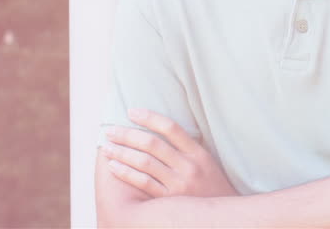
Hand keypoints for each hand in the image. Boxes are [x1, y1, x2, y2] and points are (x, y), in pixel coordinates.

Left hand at [102, 108, 238, 198]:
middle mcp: (188, 167)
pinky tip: (113, 167)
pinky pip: (143, 184)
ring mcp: (178, 185)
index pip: (171, 128)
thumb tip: (159, 129)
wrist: (222, 218)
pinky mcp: (169, 202)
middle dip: (127, 135)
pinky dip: (126, 173)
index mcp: (198, 153)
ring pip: (145, 163)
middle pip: (153, 144)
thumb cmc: (211, 186)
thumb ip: (186, 147)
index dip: (149, 117)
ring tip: (107, 147)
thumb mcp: (206, 162)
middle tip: (110, 130)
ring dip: (122, 153)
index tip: (131, 111)